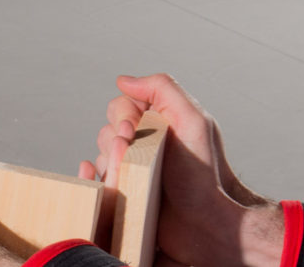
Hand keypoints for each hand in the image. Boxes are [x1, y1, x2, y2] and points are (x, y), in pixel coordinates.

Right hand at [83, 74, 283, 266]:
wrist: (206, 224)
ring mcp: (132, 171)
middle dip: (115, 141)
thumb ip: (163, 89)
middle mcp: (142, 144)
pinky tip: (107, 182)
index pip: (119, 106)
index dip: (122, 116)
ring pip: (100, 157)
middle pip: (106, 130)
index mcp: (157, 123)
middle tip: (133, 154)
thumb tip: (123, 80)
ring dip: (110, 164)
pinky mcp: (124, 196)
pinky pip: (98, 184)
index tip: (134, 130)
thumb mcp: (192, 120)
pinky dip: (97, 181)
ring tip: (132, 177)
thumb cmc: (204, 174)